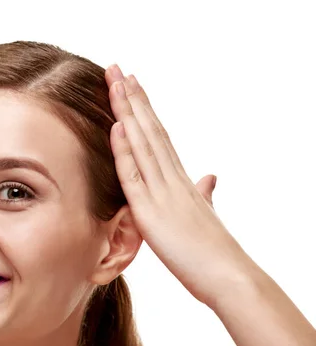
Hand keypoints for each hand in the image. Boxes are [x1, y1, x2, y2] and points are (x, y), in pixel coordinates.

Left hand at [105, 65, 253, 306]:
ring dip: (128, 112)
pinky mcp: (152, 213)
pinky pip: (135, 176)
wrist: (229, 276)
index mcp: (181, 180)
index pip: (159, 136)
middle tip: (117, 68)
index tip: (133, 85)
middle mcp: (172, 179)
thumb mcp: (205, 214)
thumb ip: (204, 193)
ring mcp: (163, 193)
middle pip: (150, 130)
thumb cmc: (214, 252)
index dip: (144, 110)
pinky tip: (118, 126)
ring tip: (116, 82)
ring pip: (142, 144)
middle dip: (133, 98)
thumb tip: (209, 178)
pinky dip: (125, 150)